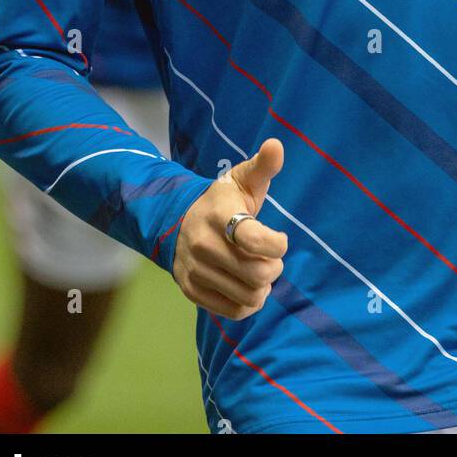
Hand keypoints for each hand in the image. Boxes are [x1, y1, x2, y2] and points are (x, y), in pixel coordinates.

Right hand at [173, 138, 287, 319]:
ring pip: (248, 296)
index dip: (277, 244)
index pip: (254, 240)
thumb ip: (263, 166)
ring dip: (263, 287)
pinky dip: (249, 303)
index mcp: (218, 216)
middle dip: (274, 267)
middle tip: (271, 258)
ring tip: (260, 272)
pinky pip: (233, 311)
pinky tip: (249, 286)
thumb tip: (276, 145)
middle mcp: (202, 245)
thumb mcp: (241, 179)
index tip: (279, 239)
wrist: (177, 221)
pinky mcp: (192, 291)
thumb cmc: (221, 201)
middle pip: (257, 274)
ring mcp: (195, 271)